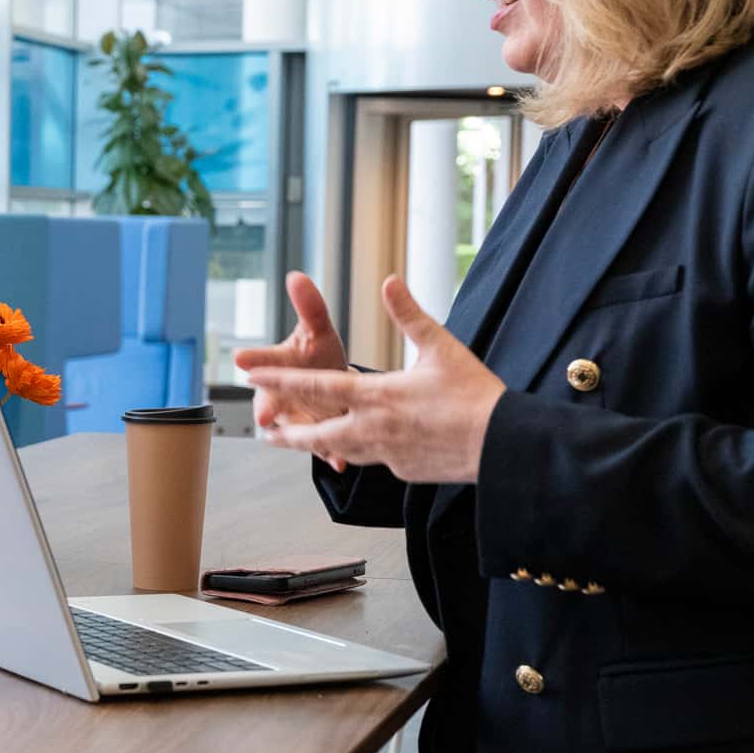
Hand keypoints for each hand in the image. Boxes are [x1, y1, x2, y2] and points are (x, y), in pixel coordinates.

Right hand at [233, 271, 354, 472]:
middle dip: (266, 408)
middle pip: (268, 402)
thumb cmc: (319, 356)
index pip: (262, 361)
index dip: (252, 360)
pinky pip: (319, 448)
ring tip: (302, 442)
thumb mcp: (317, 330)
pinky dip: (328, 454)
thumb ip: (309, 306)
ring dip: (296, 437)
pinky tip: (338, 460)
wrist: (333, 388)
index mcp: (277, 367)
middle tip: (264, 414)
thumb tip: (297, 275)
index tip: (240, 358)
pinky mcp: (314, 437)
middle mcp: (278, 396)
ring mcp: (295, 419)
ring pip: (291, 430)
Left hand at [240, 277, 506, 485]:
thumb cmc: (475, 394)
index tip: (250, 378)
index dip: (279, 381)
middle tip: (264, 430)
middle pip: (316, 435)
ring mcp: (387, 454)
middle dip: (288, 433)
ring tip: (302, 443)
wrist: (503, 446)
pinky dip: (366, 450)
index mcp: (377, 395)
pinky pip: (377, 459)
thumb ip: (409, 315)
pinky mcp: (404, 471)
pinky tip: (367, 445)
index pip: (316, 387)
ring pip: (343, 450)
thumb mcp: (441, 347)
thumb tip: (389, 281)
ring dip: (319, 446)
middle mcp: (373, 429)